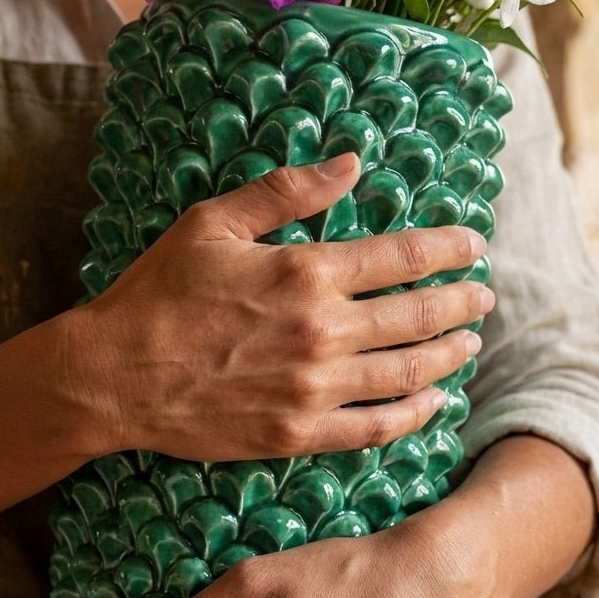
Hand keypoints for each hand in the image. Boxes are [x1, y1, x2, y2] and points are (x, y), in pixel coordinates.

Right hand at [79, 153, 492, 461]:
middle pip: (418, 315)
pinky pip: (375, 429)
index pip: (404, 256)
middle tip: (482, 297)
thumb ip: (285, 192)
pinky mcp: (298, 434)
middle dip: (461, 302)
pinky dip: (413, 415)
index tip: (473, 247)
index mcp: (306, 271)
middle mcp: (322, 331)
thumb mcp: (212, 222)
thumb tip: (350, 163)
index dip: (449, 250)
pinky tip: (432, 404)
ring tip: (468, 345)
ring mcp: (314, 389)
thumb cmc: (158, 294)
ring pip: (408, 373)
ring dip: (448, 357)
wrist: (115, 375)